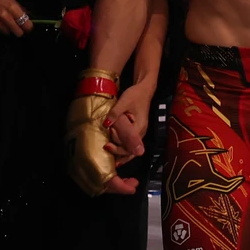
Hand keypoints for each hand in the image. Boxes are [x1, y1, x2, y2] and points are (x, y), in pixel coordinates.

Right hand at [0, 0, 29, 35]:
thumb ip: (18, 7)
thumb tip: (27, 14)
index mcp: (12, 8)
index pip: (26, 24)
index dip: (28, 26)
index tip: (28, 26)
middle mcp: (5, 18)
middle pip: (18, 33)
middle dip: (19, 30)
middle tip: (17, 26)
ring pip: (8, 33)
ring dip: (8, 29)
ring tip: (3, 21)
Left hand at [102, 81, 153, 195]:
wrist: (143, 90)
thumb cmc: (135, 95)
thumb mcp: (123, 102)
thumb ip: (115, 113)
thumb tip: (106, 124)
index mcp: (139, 127)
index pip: (129, 145)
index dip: (118, 148)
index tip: (107, 145)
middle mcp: (141, 132)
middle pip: (132, 150)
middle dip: (119, 153)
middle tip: (106, 148)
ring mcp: (140, 132)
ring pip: (132, 149)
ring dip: (122, 153)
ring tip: (112, 160)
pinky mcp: (137, 130)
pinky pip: (131, 143)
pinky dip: (124, 149)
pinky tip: (116, 152)